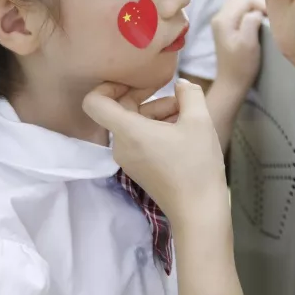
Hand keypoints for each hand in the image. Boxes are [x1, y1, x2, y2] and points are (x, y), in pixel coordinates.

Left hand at [82, 80, 227, 224]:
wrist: (198, 212)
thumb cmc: (197, 165)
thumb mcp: (200, 121)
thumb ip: (189, 93)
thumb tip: (181, 84)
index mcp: (128, 132)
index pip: (94, 102)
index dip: (108, 86)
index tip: (134, 81)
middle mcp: (121, 145)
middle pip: (122, 110)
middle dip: (150, 98)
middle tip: (180, 100)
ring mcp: (128, 159)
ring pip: (135, 124)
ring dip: (159, 113)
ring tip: (189, 117)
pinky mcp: (139, 168)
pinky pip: (140, 139)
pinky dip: (158, 129)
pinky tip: (184, 132)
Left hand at [211, 0, 266, 94]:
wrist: (232, 82)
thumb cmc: (242, 65)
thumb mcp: (249, 43)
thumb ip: (251, 22)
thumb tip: (257, 11)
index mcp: (223, 19)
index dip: (261, 3)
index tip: (272, 15)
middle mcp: (219, 16)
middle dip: (257, 2)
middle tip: (269, 15)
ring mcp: (221, 21)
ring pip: (239, 1)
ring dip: (253, 6)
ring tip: (264, 17)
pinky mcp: (225, 26)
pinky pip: (238, 9)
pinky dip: (249, 11)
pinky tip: (257, 21)